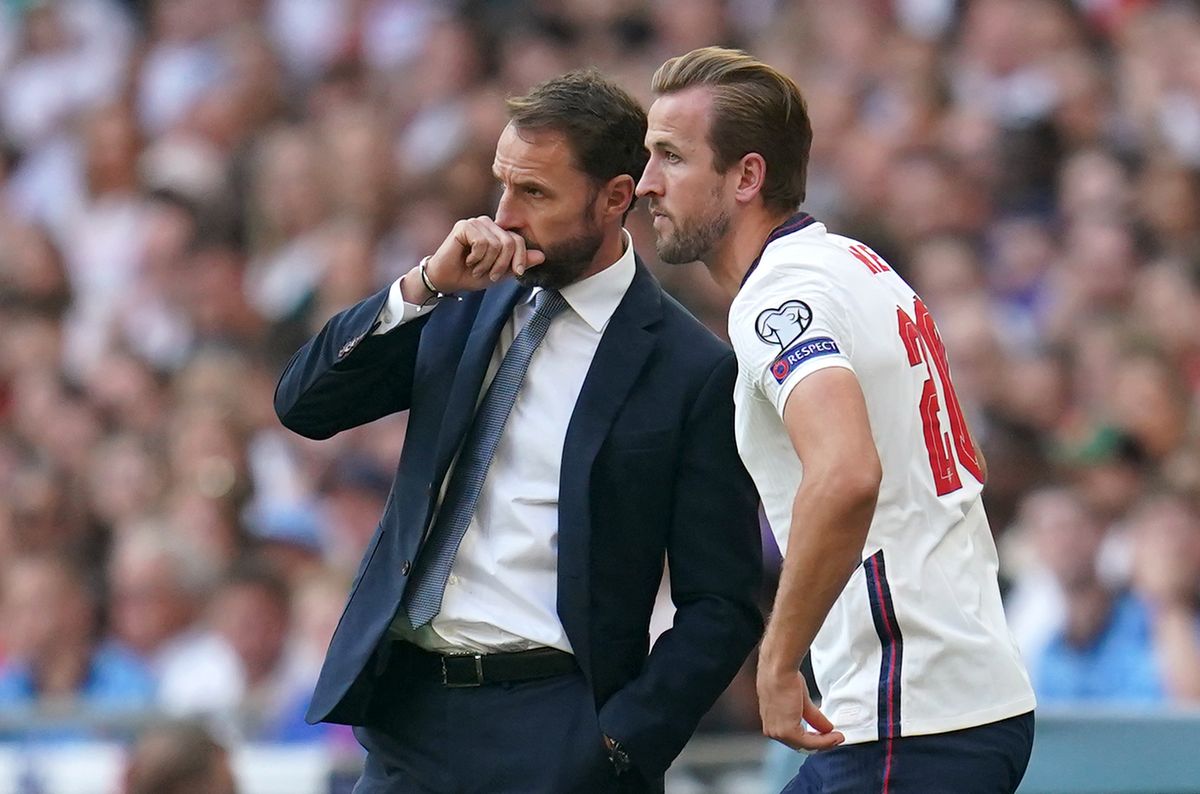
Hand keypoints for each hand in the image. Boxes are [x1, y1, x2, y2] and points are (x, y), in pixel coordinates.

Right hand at [425, 216, 545, 292]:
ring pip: (496, 244)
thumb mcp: (501, 272)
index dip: (521, 258)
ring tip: (476, 267)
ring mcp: (476, 223)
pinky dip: (477, 257)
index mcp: (498, 233)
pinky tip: (467, 259)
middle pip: (510, 242)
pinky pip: (482, 243)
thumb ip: (519, 263)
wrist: (447, 280)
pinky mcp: (464, 226)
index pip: (518, 240)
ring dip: (487, 263)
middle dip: (502, 264)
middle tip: (490, 274)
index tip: (517, 273)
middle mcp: (488, 224)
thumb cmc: (470, 275)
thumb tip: (542, 256)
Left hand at [757, 663, 844, 751]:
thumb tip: (825, 727)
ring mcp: (778, 732)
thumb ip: (813, 717)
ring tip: (837, 737)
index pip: (794, 738)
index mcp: (773, 722)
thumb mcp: (802, 701)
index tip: (827, 735)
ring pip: (805, 746)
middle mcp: (772, 730)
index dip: (813, 738)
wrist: (779, 670)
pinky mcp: (786, 732)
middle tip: (835, 738)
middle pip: (800, 745)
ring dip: (825, 743)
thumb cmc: (783, 677)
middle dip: (820, 742)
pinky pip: (809, 743)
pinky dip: (824, 741)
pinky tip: (833, 736)